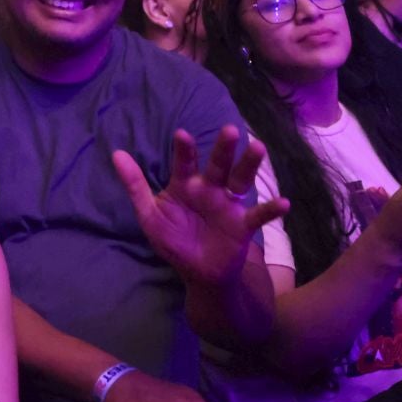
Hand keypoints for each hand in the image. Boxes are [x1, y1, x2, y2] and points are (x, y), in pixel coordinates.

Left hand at [111, 128, 287, 285]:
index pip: (184, 163)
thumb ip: (135, 185)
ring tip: (258, 147)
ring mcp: (228, 205)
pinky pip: (259, 215)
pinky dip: (271, 209)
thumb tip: (116, 153)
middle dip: (223, 149)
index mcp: (185, 184)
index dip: (184, 150)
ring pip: (241, 180)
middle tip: (230, 130)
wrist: (197, 271)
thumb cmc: (174, 239)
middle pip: (218, 164)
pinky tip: (285, 203)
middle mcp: (210, 189)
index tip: (182, 135)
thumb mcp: (150, 214)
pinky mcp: (243, 225)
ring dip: (249, 165)